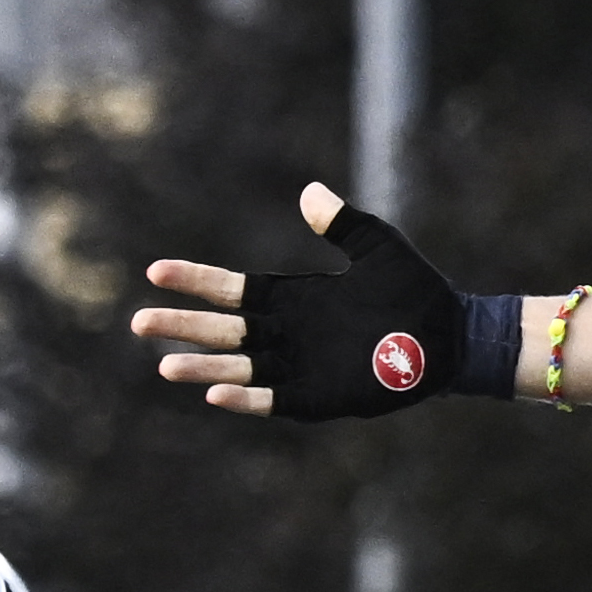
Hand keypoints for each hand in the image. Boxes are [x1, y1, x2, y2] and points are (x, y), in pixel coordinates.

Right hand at [135, 183, 487, 419]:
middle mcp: (289, 334)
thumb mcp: (378, 247)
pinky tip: (216, 395)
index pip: (232, 290)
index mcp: (294, 299)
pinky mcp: (322, 396)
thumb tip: (310, 192)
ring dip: (203, 368)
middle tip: (138, 323)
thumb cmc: (416, 291)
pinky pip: (276, 398)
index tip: (155, 272)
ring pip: (240, 368)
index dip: (195, 281)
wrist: (452, 336)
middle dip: (182, 326)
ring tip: (164, 365)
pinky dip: (247, 397)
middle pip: (224, 331)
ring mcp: (303, 367)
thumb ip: (343, 223)